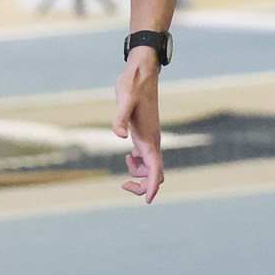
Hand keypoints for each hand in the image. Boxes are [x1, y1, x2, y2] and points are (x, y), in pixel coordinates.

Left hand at [113, 49, 164, 201]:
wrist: (142, 73)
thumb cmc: (132, 86)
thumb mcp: (123, 100)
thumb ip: (119, 118)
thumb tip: (119, 136)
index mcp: (148, 138)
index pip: (156, 168)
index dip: (153, 186)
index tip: (148, 201)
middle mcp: (153, 141)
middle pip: (155, 173)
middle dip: (143, 186)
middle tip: (123, 186)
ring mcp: (150, 138)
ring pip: (151, 167)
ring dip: (140, 175)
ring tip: (125, 167)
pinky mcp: (145, 134)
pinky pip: (146, 158)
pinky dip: (138, 165)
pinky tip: (127, 158)